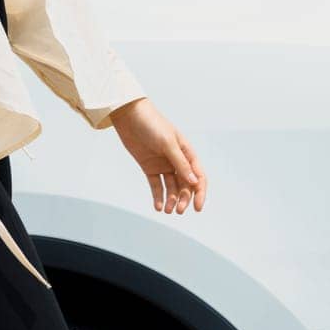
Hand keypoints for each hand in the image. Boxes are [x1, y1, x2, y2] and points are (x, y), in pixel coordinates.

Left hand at [108, 97, 206, 214]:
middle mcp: (177, 160)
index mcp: (187, 152)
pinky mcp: (150, 167)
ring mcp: (163, 164)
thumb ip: (180, 163)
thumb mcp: (168, 143)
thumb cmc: (152, 125)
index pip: (198, 176)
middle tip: (178, 211)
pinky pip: (156, 185)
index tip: (198, 207)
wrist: (130, 117)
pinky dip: (158, 196)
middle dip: (183, 199)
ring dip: (171, 199)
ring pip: (171, 187)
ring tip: (167, 210)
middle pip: (185, 185)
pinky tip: (158, 206)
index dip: (200, 192)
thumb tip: (193, 182)